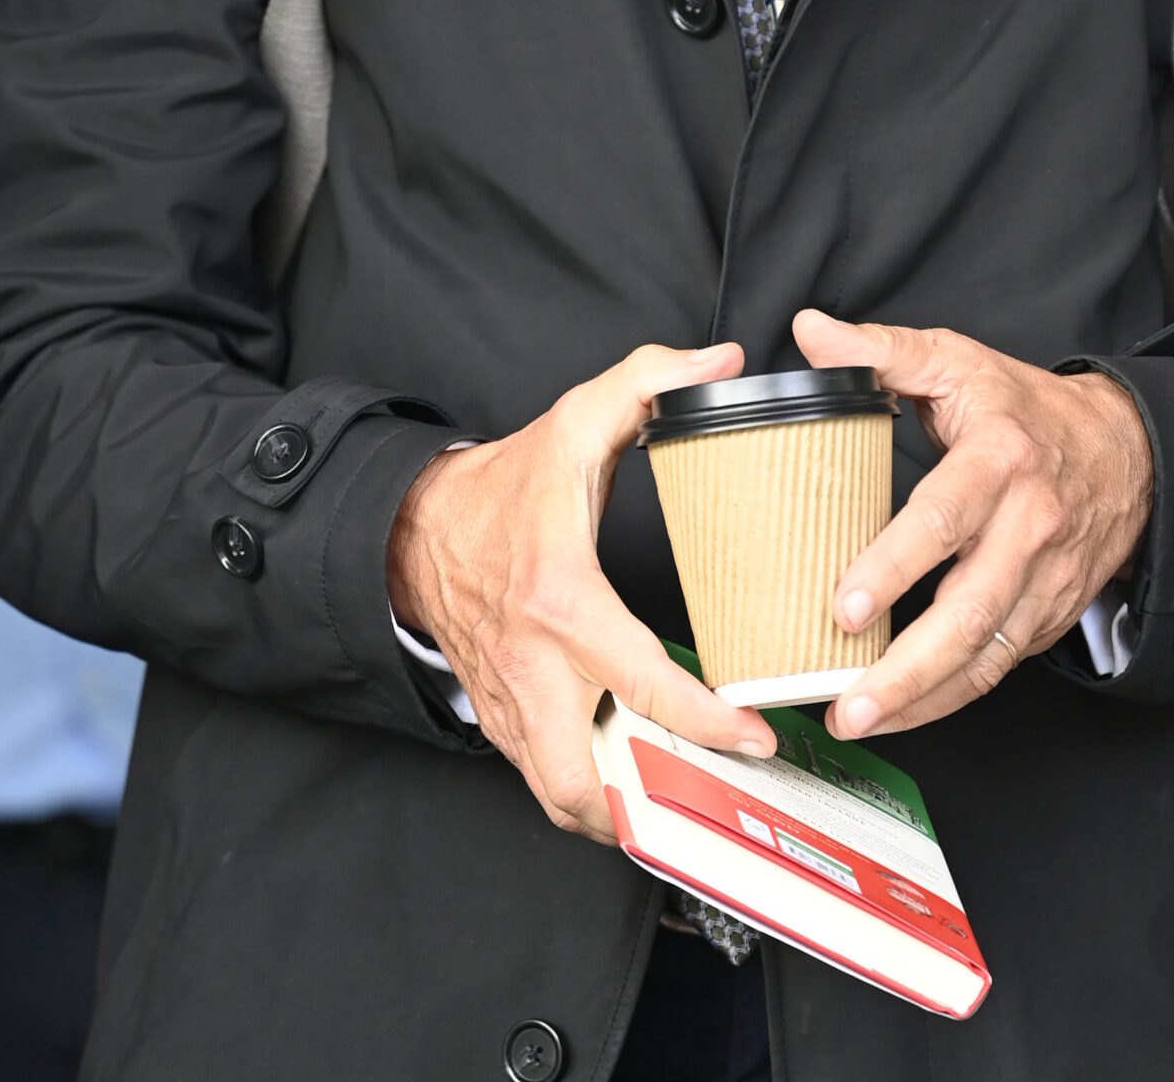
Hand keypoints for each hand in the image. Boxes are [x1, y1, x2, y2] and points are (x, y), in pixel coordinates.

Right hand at [387, 341, 776, 842]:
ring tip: (681, 799)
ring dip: (616, 810)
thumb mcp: (576, 420)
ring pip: (557, 796)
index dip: (708, 719)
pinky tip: (632, 777)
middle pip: (581, 781)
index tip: (756, 733)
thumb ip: (649, 380)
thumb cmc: (505, 484)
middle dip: (648, 807)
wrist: (416, 527)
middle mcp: (533, 667)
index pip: (645, 681)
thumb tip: (722, 363)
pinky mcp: (499, 718)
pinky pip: (542, 779)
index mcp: (563, 601)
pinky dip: (587, 791)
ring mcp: (510, 702)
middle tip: (715, 795)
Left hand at [793, 310, 1153, 740]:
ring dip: (923, 697)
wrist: (1125, 451)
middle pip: (969, 610)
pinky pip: (1000, 666)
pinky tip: (904, 711)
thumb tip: (811, 334)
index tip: (844, 606)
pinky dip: (951, 697)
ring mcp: (1045, 577)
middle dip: (906, 667)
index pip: (943, 518)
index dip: (893, 566)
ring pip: (987, 654)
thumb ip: (880, 351)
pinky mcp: (1051, 613)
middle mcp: (1028, 525)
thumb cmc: (1026, 408)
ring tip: (860, 718)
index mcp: (998, 458)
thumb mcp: (957, 360)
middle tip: (848, 698)